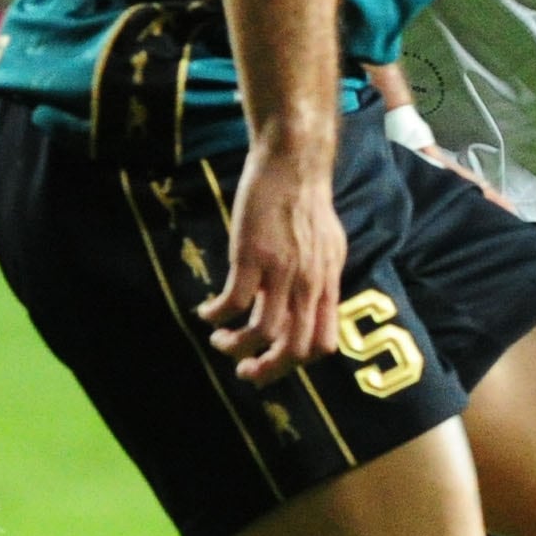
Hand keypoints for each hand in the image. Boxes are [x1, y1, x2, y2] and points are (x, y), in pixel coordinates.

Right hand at [198, 124, 345, 384]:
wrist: (294, 165)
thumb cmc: (308, 203)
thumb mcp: (328, 248)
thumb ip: (321, 281)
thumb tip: (313, 307)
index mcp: (327, 286)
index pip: (323, 345)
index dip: (297, 363)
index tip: (274, 359)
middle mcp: (308, 285)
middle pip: (294, 350)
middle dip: (265, 370)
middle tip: (244, 370)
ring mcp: (281, 272)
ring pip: (262, 332)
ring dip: (235, 346)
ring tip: (220, 340)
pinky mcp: (252, 255)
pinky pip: (233, 302)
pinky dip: (216, 316)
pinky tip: (206, 312)